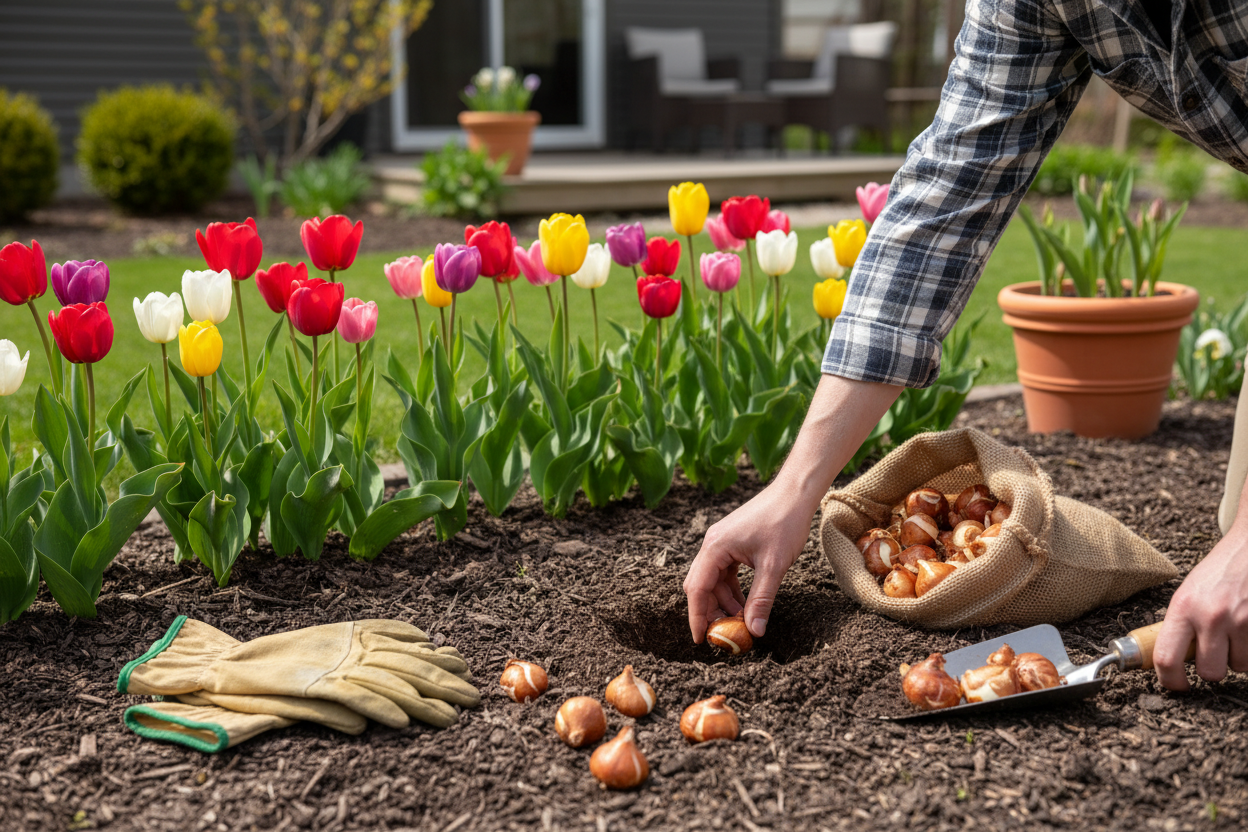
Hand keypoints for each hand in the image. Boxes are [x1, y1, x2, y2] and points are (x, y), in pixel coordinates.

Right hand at [683, 483, 814, 642]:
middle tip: (725, 634)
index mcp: (715, 548)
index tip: (701, 640)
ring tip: (742, 620)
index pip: (697, 589)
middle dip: (710, 611)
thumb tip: (754, 631)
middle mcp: (712, 544)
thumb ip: (761, 600)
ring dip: (724, 602)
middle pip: (701, 585)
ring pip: (714, 580)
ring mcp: (721, 542)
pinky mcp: (732, 542)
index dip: (697, 617)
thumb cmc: (784, 523)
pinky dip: (732, 589)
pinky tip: (746, 603)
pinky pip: (725, 572)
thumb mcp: (773, 566)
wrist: (794, 494)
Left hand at [1154, 525, 1247, 689]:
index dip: (1171, 681)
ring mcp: (1242, 621)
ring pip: (1238, 667)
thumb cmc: (1217, 573)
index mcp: (1183, 607)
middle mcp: (1211, 616)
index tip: (1177, 685)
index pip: (1166, 658)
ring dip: (1237, 657)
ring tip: (1234, 633)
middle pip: (1209, 672)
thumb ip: (1180, 624)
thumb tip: (1168, 660)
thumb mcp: (1187, 593)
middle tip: (1213, 652)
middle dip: (1211, 668)